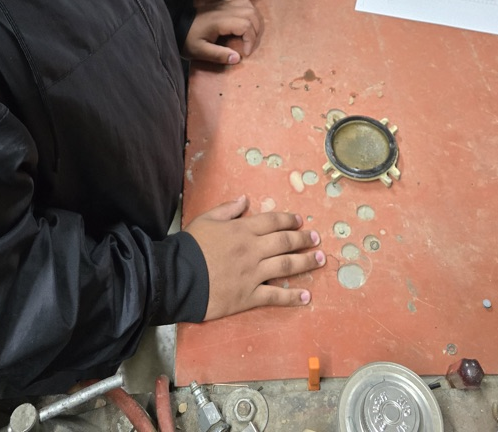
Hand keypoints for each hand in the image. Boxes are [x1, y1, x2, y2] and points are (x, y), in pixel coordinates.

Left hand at [183, 0, 262, 64]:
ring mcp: (224, 4)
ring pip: (249, 5)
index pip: (246, 25)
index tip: (246, 53)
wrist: (176, 24)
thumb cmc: (187, 39)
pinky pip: (242, 2)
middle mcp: (225, 9)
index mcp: (220, 20)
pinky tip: (245, 22)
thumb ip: (218, 55)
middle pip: (251, 14)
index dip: (251, 39)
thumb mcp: (200, 51)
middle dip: (256, 30)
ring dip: (255, 19)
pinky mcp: (222, 3)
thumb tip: (237, 58)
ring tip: (251, 34)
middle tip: (250, 45)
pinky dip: (249, 11)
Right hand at [185, 195, 324, 318]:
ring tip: (320, 260)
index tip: (299, 221)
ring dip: (306, 262)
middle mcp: (252, 250)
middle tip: (316, 239)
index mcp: (242, 230)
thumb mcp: (206, 220)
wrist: (177, 277)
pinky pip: (275, 296)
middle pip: (284, 242)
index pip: (272, 221)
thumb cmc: (189, 247)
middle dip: (303, 240)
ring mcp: (253, 274)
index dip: (288, 220)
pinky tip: (306, 296)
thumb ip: (227, 209)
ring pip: (286, 266)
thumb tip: (245, 199)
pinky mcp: (249, 296)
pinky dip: (292, 297)